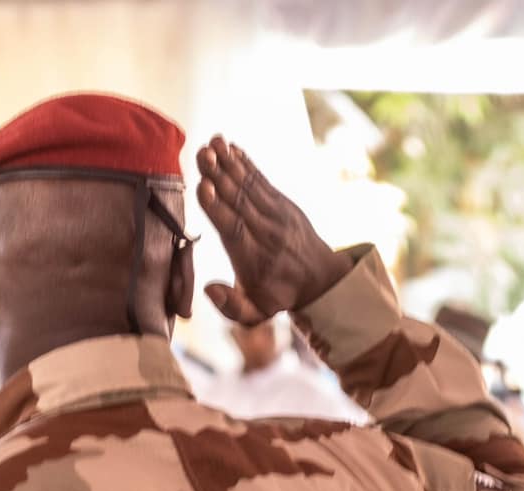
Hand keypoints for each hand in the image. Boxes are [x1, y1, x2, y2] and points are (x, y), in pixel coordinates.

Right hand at [194, 136, 352, 324]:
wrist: (320, 278)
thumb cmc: (279, 295)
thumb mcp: (257, 313)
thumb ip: (232, 306)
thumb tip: (209, 289)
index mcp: (255, 258)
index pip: (234, 230)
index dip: (218, 208)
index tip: (204, 187)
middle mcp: (265, 233)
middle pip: (239, 201)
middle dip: (220, 176)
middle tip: (203, 153)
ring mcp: (276, 214)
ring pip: (249, 185)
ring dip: (229, 163)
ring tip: (212, 142)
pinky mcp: (281, 202)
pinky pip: (261, 180)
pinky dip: (246, 163)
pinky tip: (230, 147)